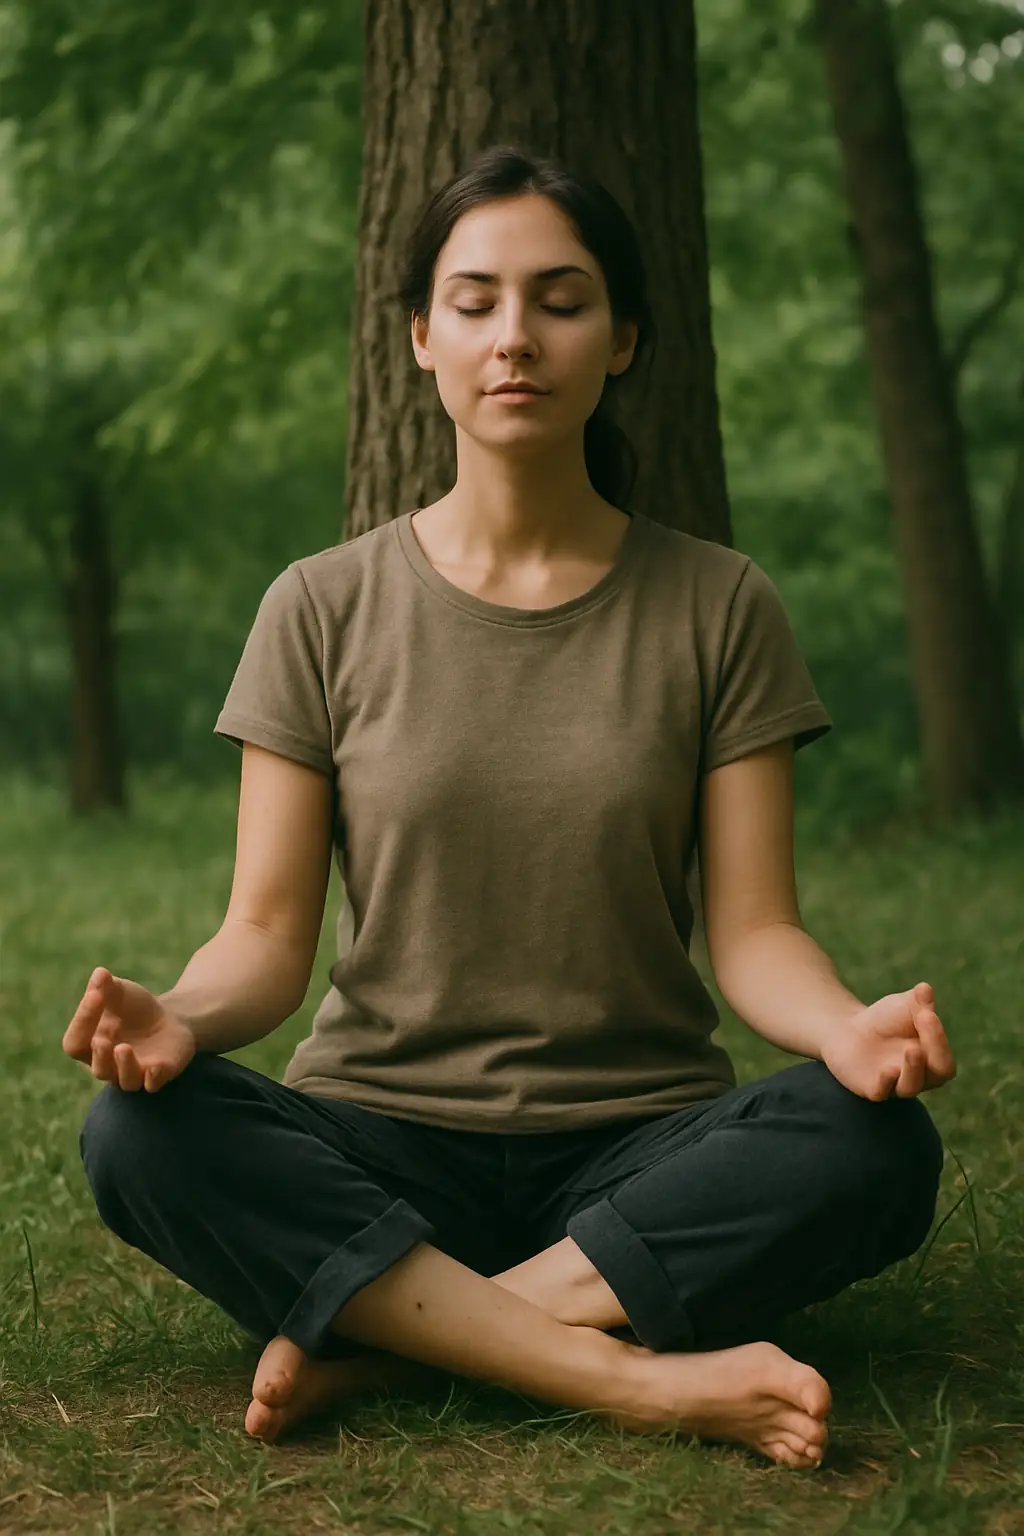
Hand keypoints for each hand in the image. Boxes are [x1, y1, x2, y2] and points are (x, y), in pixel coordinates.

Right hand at [62, 966, 196, 1092]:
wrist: (169, 1018)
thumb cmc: (134, 1008)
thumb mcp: (120, 992)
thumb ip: (106, 986)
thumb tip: (100, 973)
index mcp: (90, 1046)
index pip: (76, 1042)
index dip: (82, 1020)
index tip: (95, 995)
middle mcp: (109, 1065)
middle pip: (98, 1069)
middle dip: (99, 1055)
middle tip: (101, 1040)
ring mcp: (135, 1072)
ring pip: (125, 1081)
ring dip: (124, 1066)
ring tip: (123, 1048)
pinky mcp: (160, 1074)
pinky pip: (153, 1084)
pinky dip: (154, 1077)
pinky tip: (156, 1066)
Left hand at [821, 981, 955, 1100]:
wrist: (848, 1029)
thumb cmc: (885, 1019)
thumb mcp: (903, 1005)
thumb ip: (918, 1000)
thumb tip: (925, 989)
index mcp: (932, 1060)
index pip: (944, 1057)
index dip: (939, 1037)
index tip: (927, 1013)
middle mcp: (918, 1077)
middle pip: (937, 1074)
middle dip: (934, 1049)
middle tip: (925, 1019)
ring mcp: (894, 1085)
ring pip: (910, 1087)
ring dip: (913, 1069)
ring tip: (911, 1049)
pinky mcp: (870, 1088)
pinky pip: (881, 1092)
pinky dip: (886, 1083)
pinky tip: (888, 1070)